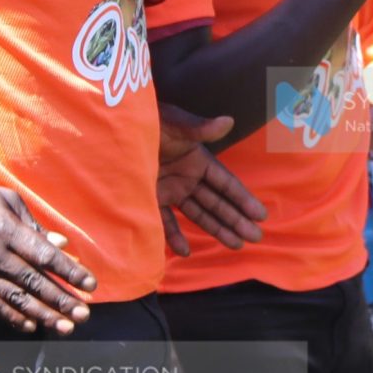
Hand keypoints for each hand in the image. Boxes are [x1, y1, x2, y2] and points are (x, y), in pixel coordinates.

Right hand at [0, 176, 96, 332]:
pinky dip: (12, 318)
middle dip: (62, 300)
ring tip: (65, 327)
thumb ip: (34, 226)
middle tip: (84, 315)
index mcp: (7, 230)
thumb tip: (61, 245)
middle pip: (34, 282)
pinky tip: (31, 327)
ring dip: (43, 315)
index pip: (46, 256)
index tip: (91, 286)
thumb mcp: (6, 200)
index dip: (70, 273)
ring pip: (15, 299)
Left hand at [158, 106, 267, 256]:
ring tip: (236, 245)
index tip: (260, 215)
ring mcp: (170, 190)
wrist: (112, 130)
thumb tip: (229, 121)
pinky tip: (185, 251)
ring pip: (198, 214)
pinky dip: (173, 236)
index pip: (226, 184)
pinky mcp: (150, 199)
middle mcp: (187, 178)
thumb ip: (200, 128)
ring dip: (217, 229)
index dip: (243, 199)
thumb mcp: (174, 124)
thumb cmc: (146, 121)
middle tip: (256, 237)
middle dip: (237, 220)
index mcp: (197, 160)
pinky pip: (165, 221)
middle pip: (217, 203)